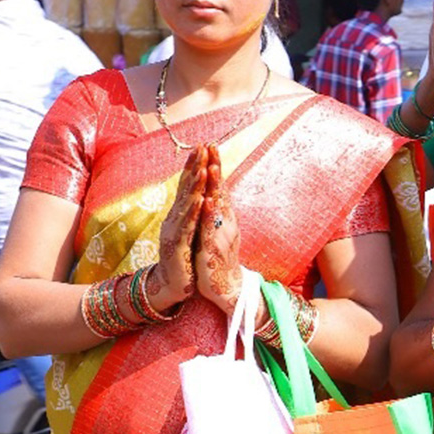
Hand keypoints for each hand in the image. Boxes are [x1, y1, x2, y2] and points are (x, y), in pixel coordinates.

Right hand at [148, 145, 205, 310]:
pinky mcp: (177, 247)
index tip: (203, 146)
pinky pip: (186, 227)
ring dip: (194, 185)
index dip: (194, 166)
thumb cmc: (182, 258)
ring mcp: (174, 232)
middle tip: (202, 146)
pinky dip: (193, 213)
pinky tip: (199, 200)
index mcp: (179, 216)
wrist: (169, 286)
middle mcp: (174, 219)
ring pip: (186, 205)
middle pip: (185, 189)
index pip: (187, 186)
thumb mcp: (188, 231)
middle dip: (194, 167)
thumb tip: (197, 192)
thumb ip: (191, 213)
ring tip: (202, 168)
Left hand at [195, 145, 258, 322]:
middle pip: (220, 191)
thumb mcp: (215, 230)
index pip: (218, 187)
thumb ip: (215, 211)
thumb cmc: (218, 258)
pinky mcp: (214, 251)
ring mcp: (221, 236)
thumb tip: (212, 191)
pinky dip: (210, 216)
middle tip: (212, 146)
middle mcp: (225, 223)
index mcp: (223, 217)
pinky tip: (207, 203)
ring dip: (214, 187)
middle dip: (215, 168)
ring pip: (218, 207)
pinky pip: (211, 231)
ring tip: (211, 167)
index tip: (210, 145)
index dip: (214, 166)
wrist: (225, 288)